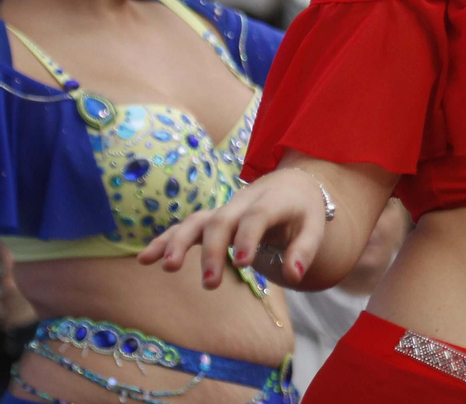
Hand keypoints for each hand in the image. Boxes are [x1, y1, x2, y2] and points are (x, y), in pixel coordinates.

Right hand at [137, 167, 327, 287]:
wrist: (289, 186)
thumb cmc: (303, 212)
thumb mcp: (315, 227)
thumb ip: (305, 251)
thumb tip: (293, 276)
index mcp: (272, 202)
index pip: (256, 217)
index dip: (248, 237)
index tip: (242, 263)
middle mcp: (243, 203)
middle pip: (221, 221)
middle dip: (212, 250)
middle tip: (210, 284)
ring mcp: (224, 210)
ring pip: (197, 221)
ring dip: (180, 242)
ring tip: (167, 267)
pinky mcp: (211, 219)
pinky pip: (185, 226)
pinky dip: (165, 240)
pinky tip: (145, 258)